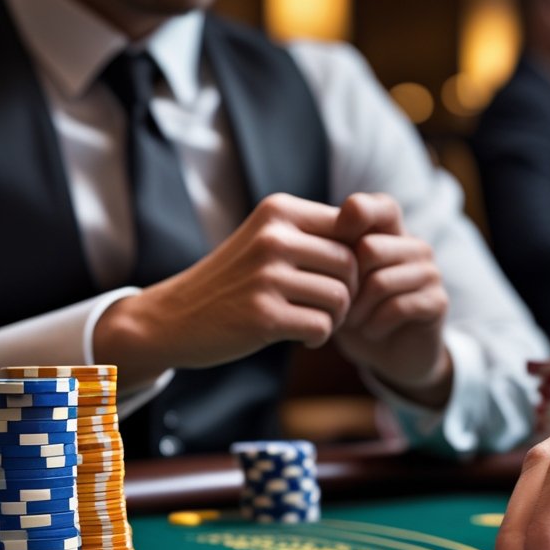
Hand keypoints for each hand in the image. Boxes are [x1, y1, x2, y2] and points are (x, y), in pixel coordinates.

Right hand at [94, 193, 356, 386]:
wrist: (173, 317)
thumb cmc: (232, 281)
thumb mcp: (267, 241)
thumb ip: (313, 235)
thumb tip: (377, 239)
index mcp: (279, 211)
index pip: (350, 227)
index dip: (357, 259)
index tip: (341, 280)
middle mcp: (274, 237)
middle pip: (351, 264)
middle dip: (350, 293)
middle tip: (330, 309)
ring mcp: (267, 276)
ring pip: (340, 298)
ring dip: (335, 319)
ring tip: (314, 322)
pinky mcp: (263, 315)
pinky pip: (321, 327)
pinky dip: (318, 338)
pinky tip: (301, 338)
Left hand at [331, 193, 452, 407]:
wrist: (387, 350)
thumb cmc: (355, 308)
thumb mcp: (336, 279)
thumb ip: (327, 254)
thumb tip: (302, 240)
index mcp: (389, 230)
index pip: (372, 206)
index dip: (347, 222)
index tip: (326, 252)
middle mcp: (413, 245)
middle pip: (370, 248)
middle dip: (346, 284)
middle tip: (338, 305)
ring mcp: (429, 271)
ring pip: (381, 281)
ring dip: (358, 309)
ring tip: (351, 321)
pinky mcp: (437, 301)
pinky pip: (398, 307)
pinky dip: (375, 324)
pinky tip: (370, 331)